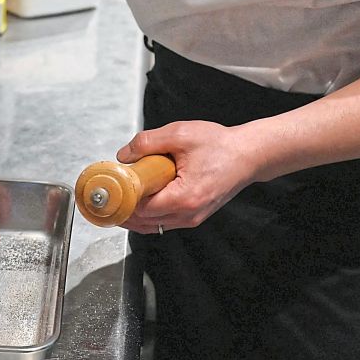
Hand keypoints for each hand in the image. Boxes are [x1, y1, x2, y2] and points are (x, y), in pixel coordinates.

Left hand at [115, 121, 257, 232]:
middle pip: (144, 222)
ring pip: (153, 225)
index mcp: (184, 197)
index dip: (124, 199)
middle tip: (111, 192)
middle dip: (125, 209)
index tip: (113, 187)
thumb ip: (148, 142)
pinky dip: (150, 213)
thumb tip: (124, 155)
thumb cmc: (220, 145)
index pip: (142, 209)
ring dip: (136, 213)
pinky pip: (165, 221)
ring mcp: (193, 218)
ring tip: (122, 195)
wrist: (248, 155)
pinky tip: (142, 197)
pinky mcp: (195, 215)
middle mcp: (189, 214)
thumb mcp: (180, 134)